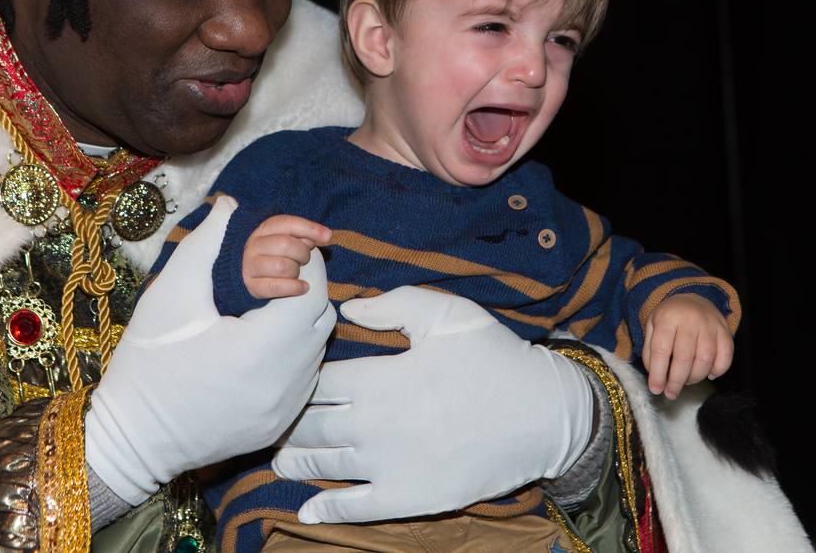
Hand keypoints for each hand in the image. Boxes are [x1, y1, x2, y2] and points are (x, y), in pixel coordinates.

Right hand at [85, 195, 334, 504]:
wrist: (130, 439)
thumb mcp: (173, 293)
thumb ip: (209, 243)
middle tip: (276, 274)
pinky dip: (293, 353)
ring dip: (300, 321)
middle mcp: (284, 384)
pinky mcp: (281, 423)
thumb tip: (234, 205)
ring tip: (267, 307)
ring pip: (317, 347)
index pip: (311, 291)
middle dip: (305, 288)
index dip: (305, 263)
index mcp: (260, 351)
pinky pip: (305, 375)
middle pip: (321, 318)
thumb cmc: (147, 362)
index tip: (285, 252)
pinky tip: (262, 343)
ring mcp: (286, 407)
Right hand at [244, 214, 330, 298]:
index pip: (288, 223)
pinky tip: (302, 286)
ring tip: (296, 271)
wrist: (253, 270)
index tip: (327, 237)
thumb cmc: (277, 252)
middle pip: (286, 245)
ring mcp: (250, 265)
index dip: (310, 229)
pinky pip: (276, 287)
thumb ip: (306, 234)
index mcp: (265, 228)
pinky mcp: (252, 285)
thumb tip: (326, 235)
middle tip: (304, 259)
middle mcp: (255, 245)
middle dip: (303, 253)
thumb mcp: (290, 237)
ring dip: (296, 271)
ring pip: (282, 266)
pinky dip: (294, 287)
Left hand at [271, 286, 593, 523]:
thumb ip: (393, 305)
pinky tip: (308, 509)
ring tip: (281, 460)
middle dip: (290, 423)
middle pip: (312, 425)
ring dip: (297, 462)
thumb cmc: (495, 358)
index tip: (293, 380)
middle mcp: (375, 423)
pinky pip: (355, 508)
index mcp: (380, 377)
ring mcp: (389, 465)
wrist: (541, 414)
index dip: (301, 379)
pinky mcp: (408, 497)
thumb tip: (348, 310)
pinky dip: (326, 509)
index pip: (320, 381)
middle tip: (274, 424)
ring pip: (325, 464)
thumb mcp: (448, 314)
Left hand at [643, 292, 733, 398]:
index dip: (658, 373)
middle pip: (684, 358)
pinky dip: (718, 370)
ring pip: (705, 360)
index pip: (661, 349)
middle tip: (671, 393)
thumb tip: (656, 378)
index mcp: (668, 318)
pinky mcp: (725, 331)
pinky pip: (726, 356)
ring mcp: (710, 324)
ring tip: (687, 381)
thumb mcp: (652, 327)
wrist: (692, 298)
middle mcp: (690, 319)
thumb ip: (650, 352)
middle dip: (676, 381)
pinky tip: (708, 374)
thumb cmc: (669, 318)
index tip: (656, 389)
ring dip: (695, 378)